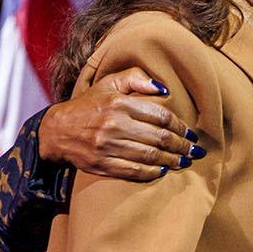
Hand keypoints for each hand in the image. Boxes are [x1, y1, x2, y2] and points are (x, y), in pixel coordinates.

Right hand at [41, 67, 197, 180]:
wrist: (57, 130)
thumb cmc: (90, 104)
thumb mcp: (109, 83)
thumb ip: (136, 78)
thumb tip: (164, 89)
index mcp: (119, 104)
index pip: (160, 116)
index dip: (180, 126)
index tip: (190, 133)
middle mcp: (114, 125)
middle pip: (159, 138)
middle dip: (182, 146)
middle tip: (195, 151)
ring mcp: (107, 147)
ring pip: (150, 156)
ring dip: (172, 160)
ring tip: (185, 161)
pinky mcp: (102, 165)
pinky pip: (134, 171)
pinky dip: (152, 173)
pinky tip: (163, 170)